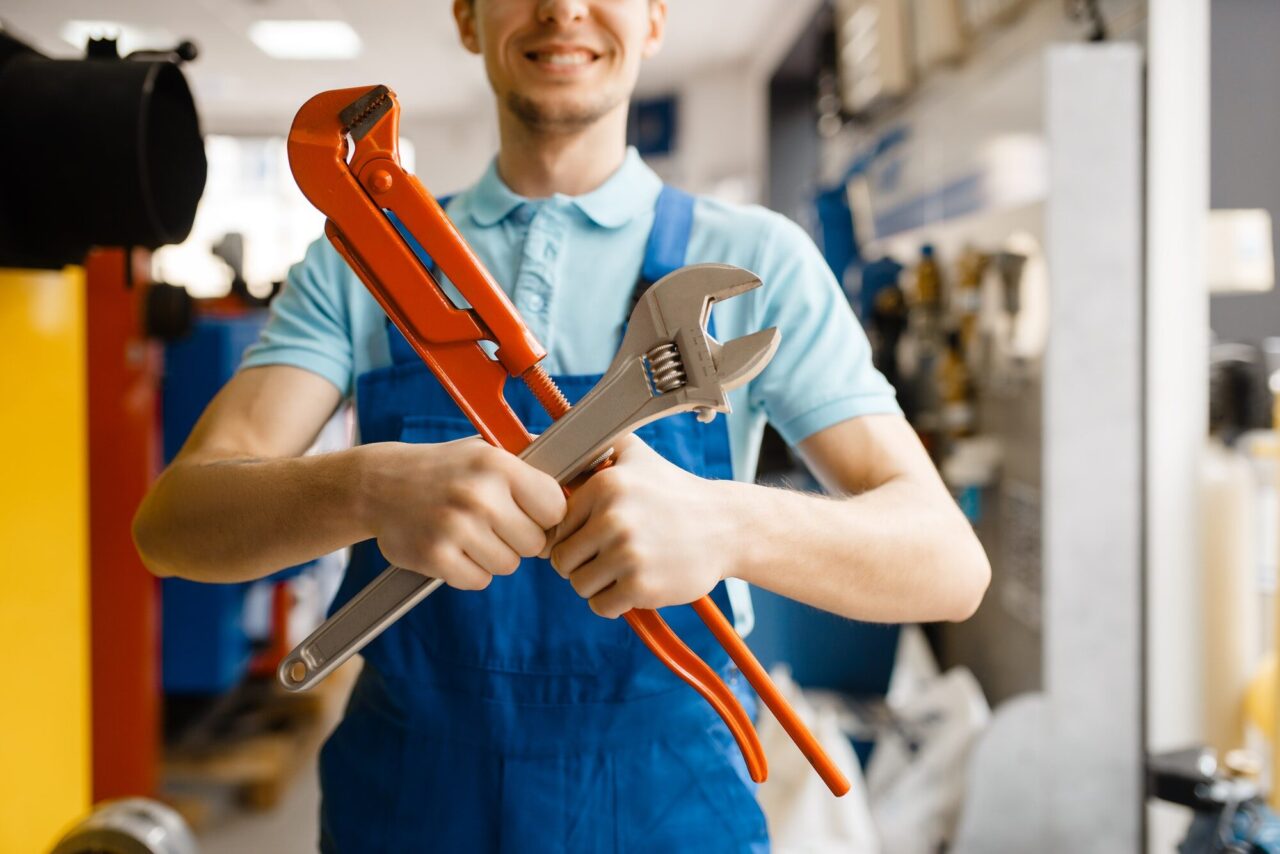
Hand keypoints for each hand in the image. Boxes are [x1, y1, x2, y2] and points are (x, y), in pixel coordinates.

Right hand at [357, 437, 565, 590]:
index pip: (556, 508)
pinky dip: (470, 571)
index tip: (531, 514)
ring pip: (509, 564)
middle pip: (536, 543)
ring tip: (469, 532)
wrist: (378, 484)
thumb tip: (587, 469)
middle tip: (494, 524)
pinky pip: (479, 580)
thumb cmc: (444, 469)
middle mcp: (479, 495)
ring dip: (495, 555)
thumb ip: (529, 466)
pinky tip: (453, 547)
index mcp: (498, 465)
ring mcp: (456, 527)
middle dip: (520, 538)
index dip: (547, 516)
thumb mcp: (485, 452)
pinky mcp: (436, 557)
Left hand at [543, 435, 736, 617]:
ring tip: (622, 568)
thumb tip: (542, 438)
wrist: (725, 526)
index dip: (571, 535)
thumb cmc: (674, 492)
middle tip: (608, 555)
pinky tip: (634, 583)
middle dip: (580, 562)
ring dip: (596, 584)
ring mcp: (627, 554)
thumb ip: (594, 444)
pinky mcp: (642, 586)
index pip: (555, 526)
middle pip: (562, 560)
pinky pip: (601, 607)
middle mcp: (613, 518)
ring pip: (579, 585)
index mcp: (605, 486)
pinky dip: (613, 603)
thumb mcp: (636, 455)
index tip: (593, 535)